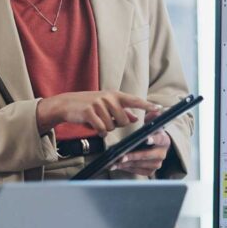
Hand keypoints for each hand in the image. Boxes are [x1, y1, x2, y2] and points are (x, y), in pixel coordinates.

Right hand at [36, 91, 159, 135]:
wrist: (67, 104)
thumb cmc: (89, 105)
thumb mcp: (106, 105)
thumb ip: (122, 111)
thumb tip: (136, 118)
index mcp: (115, 95)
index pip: (134, 100)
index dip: (147, 105)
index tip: (159, 108)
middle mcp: (109, 98)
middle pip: (124, 120)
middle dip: (117, 125)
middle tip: (106, 120)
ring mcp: (99, 104)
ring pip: (112, 126)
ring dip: (105, 128)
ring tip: (97, 121)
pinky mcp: (90, 112)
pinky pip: (101, 129)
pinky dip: (99, 131)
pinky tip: (93, 126)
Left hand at [112, 108, 171, 176]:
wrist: (153, 146)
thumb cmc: (150, 134)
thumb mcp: (152, 124)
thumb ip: (152, 117)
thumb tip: (154, 111)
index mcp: (164, 140)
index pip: (159, 139)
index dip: (153, 139)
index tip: (146, 139)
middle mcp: (162, 153)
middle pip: (147, 155)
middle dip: (133, 156)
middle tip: (122, 156)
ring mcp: (157, 164)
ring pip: (140, 165)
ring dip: (127, 164)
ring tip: (114, 162)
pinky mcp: (150, 171)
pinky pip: (138, 171)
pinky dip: (127, 169)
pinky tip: (118, 166)